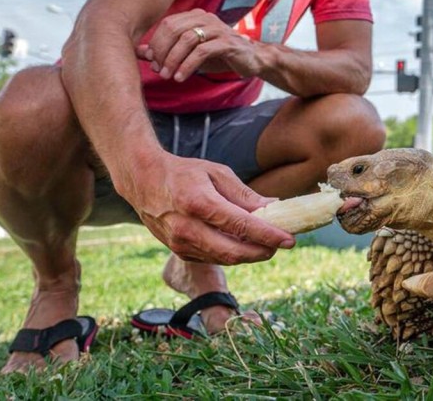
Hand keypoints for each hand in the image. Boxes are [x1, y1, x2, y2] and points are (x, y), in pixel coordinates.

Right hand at [116, 150, 294, 263]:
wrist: (143, 181)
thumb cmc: (184, 173)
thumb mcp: (217, 173)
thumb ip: (244, 195)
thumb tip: (275, 206)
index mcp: (199, 202)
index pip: (241, 225)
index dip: (268, 235)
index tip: (289, 239)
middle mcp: (187, 227)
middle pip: (232, 251)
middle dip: (262, 251)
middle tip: (282, 245)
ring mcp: (179, 243)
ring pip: (223, 258)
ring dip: (249, 255)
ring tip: (268, 245)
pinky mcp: (178, 251)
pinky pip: (212, 258)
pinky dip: (232, 255)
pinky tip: (245, 246)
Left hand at [136, 8, 262, 81]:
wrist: (252, 59)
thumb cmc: (219, 55)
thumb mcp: (189, 53)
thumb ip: (166, 51)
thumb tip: (139, 52)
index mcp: (195, 16)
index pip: (167, 25)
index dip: (156, 44)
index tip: (152, 63)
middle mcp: (206, 18)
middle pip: (174, 30)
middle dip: (163, 52)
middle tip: (159, 71)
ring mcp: (218, 29)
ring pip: (187, 39)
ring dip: (173, 60)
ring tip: (168, 76)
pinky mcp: (227, 42)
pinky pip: (202, 51)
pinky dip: (188, 65)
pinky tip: (182, 77)